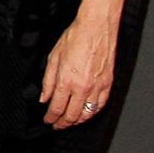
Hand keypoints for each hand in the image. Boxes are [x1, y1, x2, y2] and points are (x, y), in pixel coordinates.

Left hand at [40, 12, 115, 127]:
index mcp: (66, 80)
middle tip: (56, 125)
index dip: (51, 117)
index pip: (57, 108)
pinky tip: (87, 114)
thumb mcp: (53, 58)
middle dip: (62, 123)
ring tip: (70, 122)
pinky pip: (101, 105)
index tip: (47, 120)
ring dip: (77, 121)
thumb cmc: (75, 38)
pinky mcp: (108, 83)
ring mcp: (97, 86)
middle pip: (71, 115)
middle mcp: (82, 87)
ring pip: (87, 114)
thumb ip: (48, 81)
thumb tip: (44, 97)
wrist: (96, 27)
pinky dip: (93, 113)